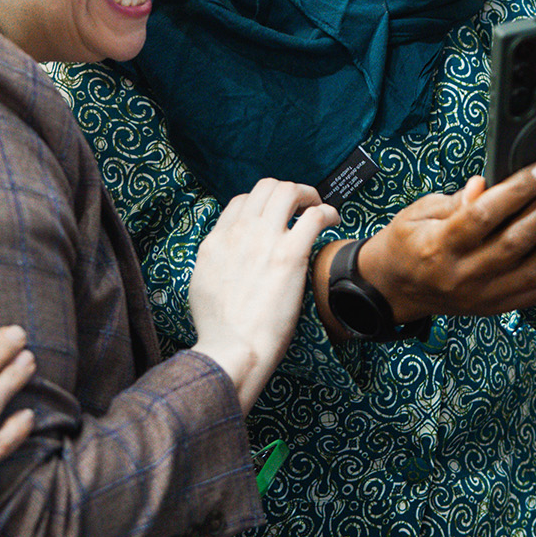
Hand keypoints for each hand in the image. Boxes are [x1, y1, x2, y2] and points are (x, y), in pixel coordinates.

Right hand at [190, 178, 337, 410]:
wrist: (233, 348)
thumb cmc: (219, 329)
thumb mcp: (202, 284)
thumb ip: (217, 262)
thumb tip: (230, 258)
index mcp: (216, 241)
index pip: (241, 201)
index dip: (263, 204)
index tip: (278, 216)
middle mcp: (239, 233)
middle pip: (266, 187)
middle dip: (289, 191)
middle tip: (303, 206)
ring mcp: (265, 241)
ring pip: (288, 191)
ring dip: (309, 195)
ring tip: (319, 209)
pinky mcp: (290, 254)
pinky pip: (314, 216)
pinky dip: (327, 212)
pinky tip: (333, 221)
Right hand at [354, 160, 535, 320]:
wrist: (395, 290)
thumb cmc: (407, 242)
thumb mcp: (418, 212)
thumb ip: (454, 200)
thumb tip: (485, 183)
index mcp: (439, 246)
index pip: (483, 215)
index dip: (517, 190)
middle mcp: (462, 275)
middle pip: (515, 241)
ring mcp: (481, 296)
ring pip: (533, 269)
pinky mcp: (495, 307)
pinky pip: (535, 290)